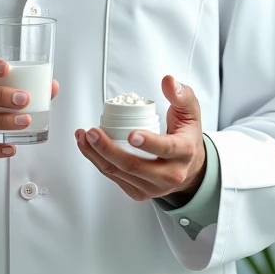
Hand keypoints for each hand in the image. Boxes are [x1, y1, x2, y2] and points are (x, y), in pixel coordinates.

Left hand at [75, 76, 206, 202]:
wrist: (189, 166)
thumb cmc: (186, 135)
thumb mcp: (190, 111)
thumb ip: (181, 94)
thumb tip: (168, 81)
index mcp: (184, 152)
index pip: (166, 149)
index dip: (148, 143)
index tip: (131, 134)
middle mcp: (170, 175)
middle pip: (135, 166)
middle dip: (109, 149)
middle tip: (93, 132)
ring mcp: (153, 187)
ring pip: (120, 173)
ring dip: (96, 155)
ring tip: (84, 136)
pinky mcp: (139, 192)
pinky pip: (114, 177)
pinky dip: (97, 161)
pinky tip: (88, 147)